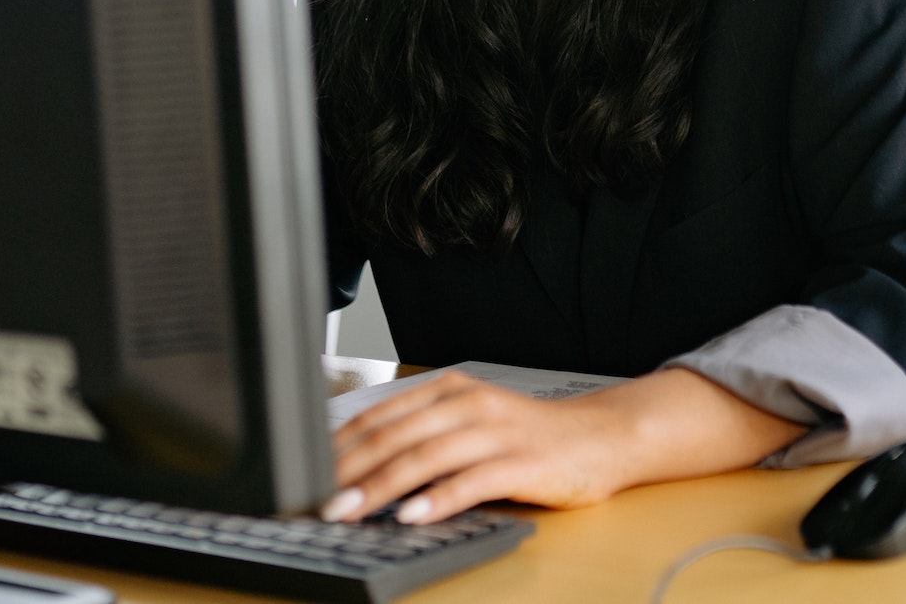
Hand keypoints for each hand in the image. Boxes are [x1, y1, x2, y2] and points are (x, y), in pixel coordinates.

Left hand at [321, 370, 628, 525]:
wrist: (600, 437)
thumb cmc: (527, 438)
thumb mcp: (470, 425)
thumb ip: (422, 437)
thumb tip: (356, 468)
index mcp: (453, 390)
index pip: (383, 416)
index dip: (341, 446)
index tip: (305, 474)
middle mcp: (472, 405)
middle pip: (399, 436)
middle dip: (351, 470)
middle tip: (317, 501)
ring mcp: (498, 433)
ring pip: (429, 456)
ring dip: (383, 486)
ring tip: (349, 512)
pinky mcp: (523, 463)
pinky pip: (473, 480)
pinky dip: (438, 499)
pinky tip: (411, 516)